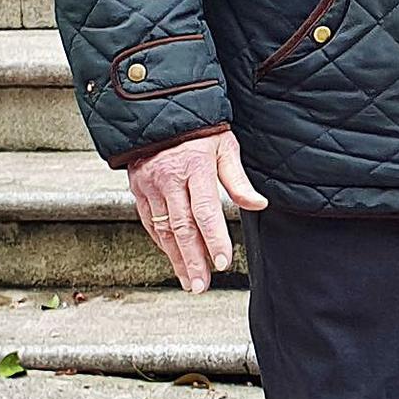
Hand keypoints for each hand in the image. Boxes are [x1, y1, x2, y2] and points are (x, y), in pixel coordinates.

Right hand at [125, 130, 267, 293]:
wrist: (158, 114)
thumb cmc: (199, 130)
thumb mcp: (225, 146)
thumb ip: (238, 180)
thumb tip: (259, 204)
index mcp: (194, 167)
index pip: (205, 211)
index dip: (214, 239)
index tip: (223, 261)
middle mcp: (168, 180)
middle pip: (182, 227)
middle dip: (193, 260)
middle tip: (202, 285)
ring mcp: (150, 187)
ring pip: (163, 230)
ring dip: (176, 259)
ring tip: (190, 281)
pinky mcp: (139, 191)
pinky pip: (150, 223)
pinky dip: (162, 243)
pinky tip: (174, 258)